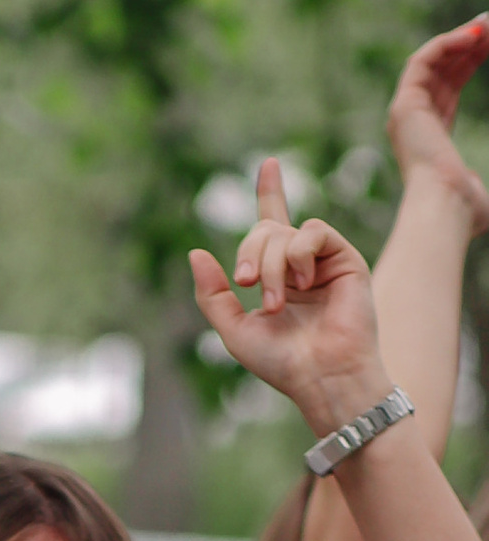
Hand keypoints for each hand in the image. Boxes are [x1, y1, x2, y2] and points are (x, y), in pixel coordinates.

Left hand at [189, 163, 386, 435]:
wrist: (320, 376)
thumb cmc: (281, 361)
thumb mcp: (233, 329)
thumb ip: (212, 293)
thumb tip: (195, 251)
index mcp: (277, 277)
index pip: (272, 225)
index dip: (270, 193)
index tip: (269, 165)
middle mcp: (301, 264)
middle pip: (265, 230)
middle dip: (249, 255)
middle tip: (247, 285)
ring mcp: (323, 260)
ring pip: (285, 232)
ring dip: (272, 266)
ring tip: (277, 302)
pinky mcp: (345, 258)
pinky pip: (313, 231)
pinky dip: (299, 254)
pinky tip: (302, 284)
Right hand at [387, 18, 488, 233]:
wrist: (445, 208)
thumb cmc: (464, 209)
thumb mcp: (482, 187)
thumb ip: (485, 184)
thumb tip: (487, 194)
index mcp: (432, 138)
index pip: (450, 87)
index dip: (471, 62)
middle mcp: (414, 122)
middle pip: (442, 70)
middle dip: (469, 45)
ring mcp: (405, 113)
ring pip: (431, 59)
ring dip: (460, 38)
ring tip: (486, 25)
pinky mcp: (404, 105)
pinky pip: (422, 59)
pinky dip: (446, 43)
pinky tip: (473, 36)